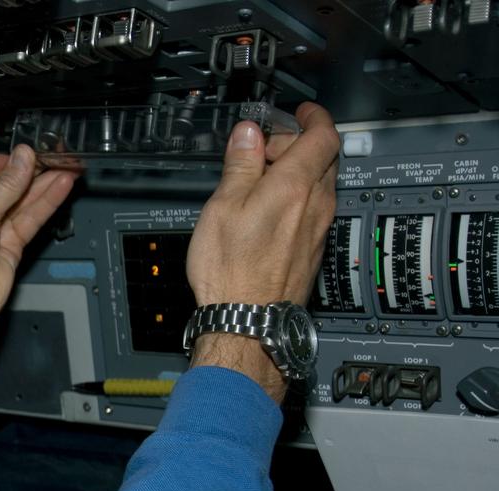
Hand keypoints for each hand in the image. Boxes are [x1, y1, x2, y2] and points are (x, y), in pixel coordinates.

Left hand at [0, 146, 77, 321]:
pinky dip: (46, 202)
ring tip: (65, 169)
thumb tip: (23, 158)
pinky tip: (61, 187)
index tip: (23, 157)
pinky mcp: (11, 242)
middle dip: (29, 170)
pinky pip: (31, 217)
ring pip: (22, 199)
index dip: (2, 160)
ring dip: (43, 184)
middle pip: (5, 181)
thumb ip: (6, 185)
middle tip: (53, 159)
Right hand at [185, 102, 339, 400]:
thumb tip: (249, 134)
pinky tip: (267, 211)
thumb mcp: (223, 206)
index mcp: (295, 185)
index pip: (323, 135)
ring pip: (319, 184)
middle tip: (265, 147)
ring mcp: (318, 229)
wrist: (248, 320)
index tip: (299, 112)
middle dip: (298, 143)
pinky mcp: (313, 249)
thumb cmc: (232, 270)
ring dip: (296, 173)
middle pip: (324, 158)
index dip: (313, 117)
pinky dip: (296, 198)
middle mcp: (315, 205)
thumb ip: (240, 165)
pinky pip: (312, 210)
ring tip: (260, 182)